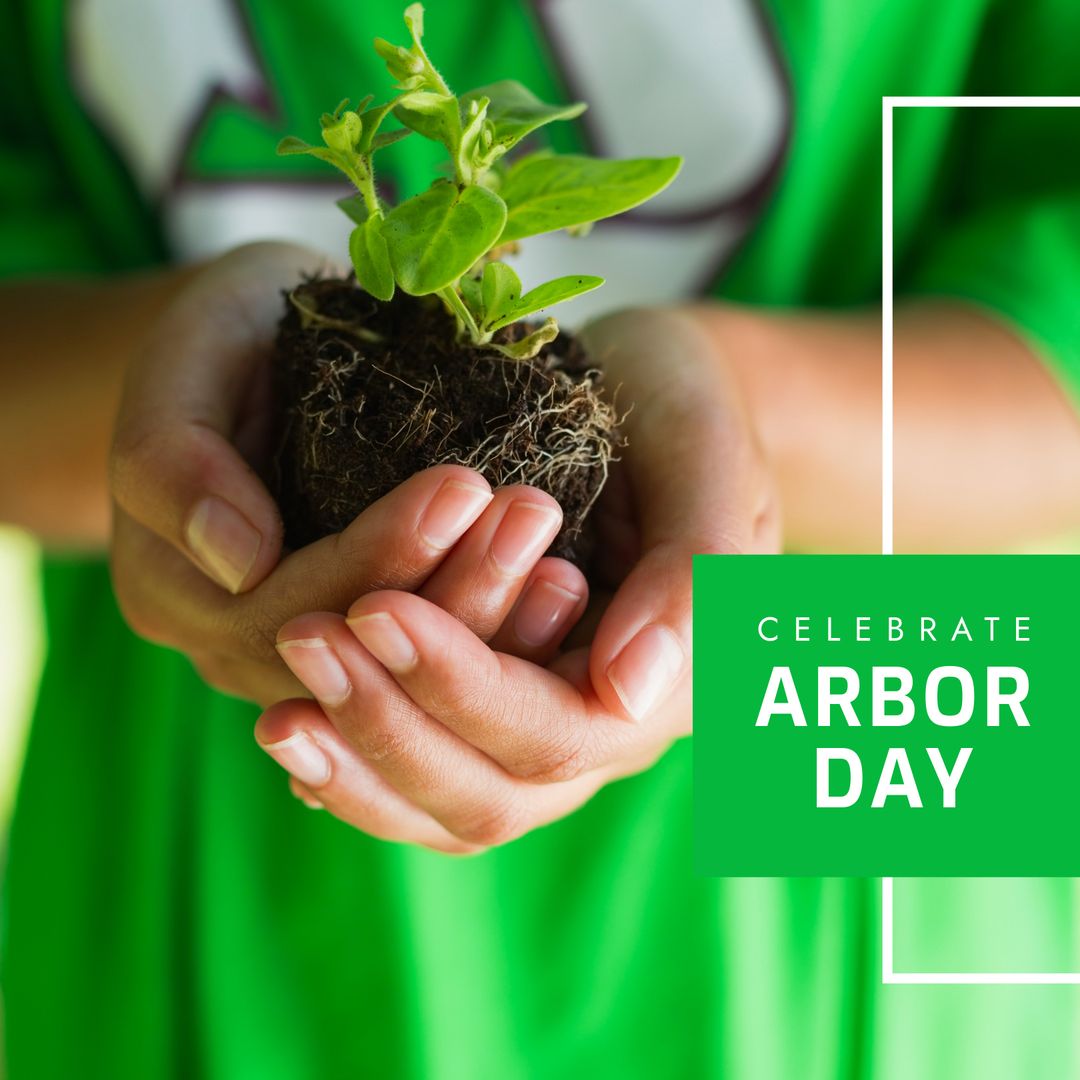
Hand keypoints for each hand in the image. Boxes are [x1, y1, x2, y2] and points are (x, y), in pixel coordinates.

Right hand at [108, 242, 587, 704]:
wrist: (259, 354)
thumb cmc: (223, 340)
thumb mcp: (184, 358)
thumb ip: (175, 457)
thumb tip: (238, 560)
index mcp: (170, 589)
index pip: (285, 603)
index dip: (378, 555)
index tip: (464, 486)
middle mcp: (234, 643)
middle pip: (355, 657)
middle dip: (453, 592)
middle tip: (533, 517)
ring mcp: (304, 656)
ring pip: (403, 678)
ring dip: (490, 625)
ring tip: (563, 565)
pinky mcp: (366, 645)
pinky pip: (430, 666)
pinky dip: (499, 639)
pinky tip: (561, 593)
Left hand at [256, 305, 780, 847]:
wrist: (654, 404)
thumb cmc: (683, 412)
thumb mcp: (703, 459)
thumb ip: (692, 575)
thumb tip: (632, 691)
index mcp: (662, 687)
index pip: (553, 731)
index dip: (460, 682)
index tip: (374, 607)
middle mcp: (600, 732)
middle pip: (490, 792)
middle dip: (390, 723)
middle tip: (302, 640)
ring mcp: (542, 728)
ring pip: (448, 804)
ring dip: (361, 762)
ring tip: (278, 714)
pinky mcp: (494, 708)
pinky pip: (424, 779)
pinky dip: (360, 769)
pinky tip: (299, 735)